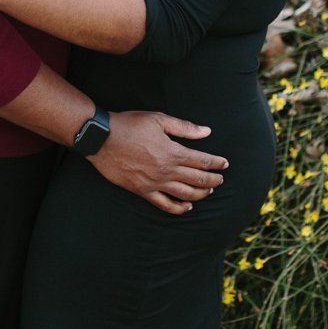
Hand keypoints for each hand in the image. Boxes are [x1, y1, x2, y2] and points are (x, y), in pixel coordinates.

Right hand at [91, 112, 227, 214]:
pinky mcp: (143, 191)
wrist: (102, 139)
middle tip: (220, 179)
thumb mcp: (159, 120)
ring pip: (185, 195)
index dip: (216, 163)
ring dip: (201, 194)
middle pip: (198, 180)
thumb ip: (185, 127)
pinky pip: (165, 205)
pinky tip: (187, 207)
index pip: (203, 161)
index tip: (224, 164)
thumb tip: (207, 132)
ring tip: (208, 191)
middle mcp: (167, 171)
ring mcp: (155, 184)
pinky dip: (179, 208)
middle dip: (213, 180)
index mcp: (173, 152)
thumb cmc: (130, 125)